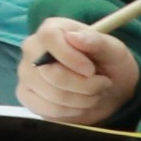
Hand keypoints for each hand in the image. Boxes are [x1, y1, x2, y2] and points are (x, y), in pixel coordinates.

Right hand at [16, 18, 140, 125]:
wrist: (107, 89)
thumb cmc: (109, 64)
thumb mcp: (114, 50)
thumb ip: (97, 41)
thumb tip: (74, 37)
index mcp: (51, 29)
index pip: (49, 38)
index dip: (70, 57)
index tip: (91, 70)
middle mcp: (32, 49)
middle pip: (51, 72)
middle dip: (85, 85)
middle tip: (103, 84)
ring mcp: (26, 73)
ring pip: (52, 94)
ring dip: (82, 100)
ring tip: (94, 94)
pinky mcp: (26, 96)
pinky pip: (47, 109)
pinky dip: (71, 111)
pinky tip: (79, 104)